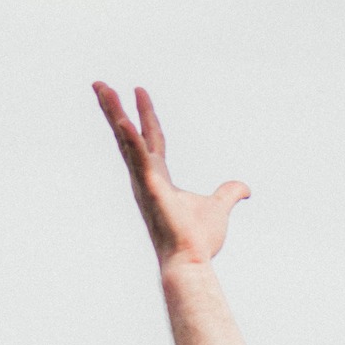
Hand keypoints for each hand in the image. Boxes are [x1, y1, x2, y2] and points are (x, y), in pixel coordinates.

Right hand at [94, 82, 249, 271]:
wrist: (190, 260)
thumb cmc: (199, 240)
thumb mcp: (219, 208)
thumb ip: (229, 194)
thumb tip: (245, 189)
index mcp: (159, 177)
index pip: (151, 138)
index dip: (146, 114)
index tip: (139, 90)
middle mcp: (146, 176)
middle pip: (127, 134)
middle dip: (113, 108)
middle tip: (99, 83)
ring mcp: (144, 181)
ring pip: (125, 139)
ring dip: (112, 113)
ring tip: (101, 87)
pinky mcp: (149, 188)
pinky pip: (137, 158)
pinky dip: (130, 139)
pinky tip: (123, 119)